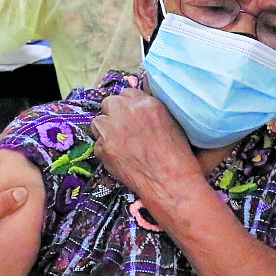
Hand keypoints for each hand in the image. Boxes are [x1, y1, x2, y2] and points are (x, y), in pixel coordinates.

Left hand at [88, 88, 201, 209]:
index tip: (131, 115)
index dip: (128, 106)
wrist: (170, 183)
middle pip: (109, 102)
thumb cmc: (178, 156)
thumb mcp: (172, 121)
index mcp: (147, 103)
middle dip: (114, 113)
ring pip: (98, 122)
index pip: (126, 93)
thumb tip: (138, 106)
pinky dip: (105, 151)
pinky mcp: (104, 148)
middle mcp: (127, 111)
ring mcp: (112, 129)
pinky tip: (120, 158)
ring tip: (119, 144)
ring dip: (106, 130)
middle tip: (123, 128)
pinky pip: (97, 144)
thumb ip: (151, 108)